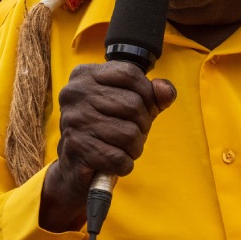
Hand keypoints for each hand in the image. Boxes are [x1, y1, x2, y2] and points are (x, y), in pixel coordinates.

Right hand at [39, 61, 175, 231]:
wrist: (75, 165)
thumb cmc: (105, 129)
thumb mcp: (130, 105)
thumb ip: (152, 95)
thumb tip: (166, 92)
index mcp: (85, 75)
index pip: (130, 74)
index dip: (148, 94)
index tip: (144, 108)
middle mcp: (75, 93)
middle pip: (133, 104)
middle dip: (142, 125)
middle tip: (132, 134)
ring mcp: (74, 120)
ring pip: (130, 134)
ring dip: (134, 148)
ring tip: (122, 149)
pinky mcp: (76, 148)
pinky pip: (119, 158)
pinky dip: (123, 165)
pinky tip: (113, 162)